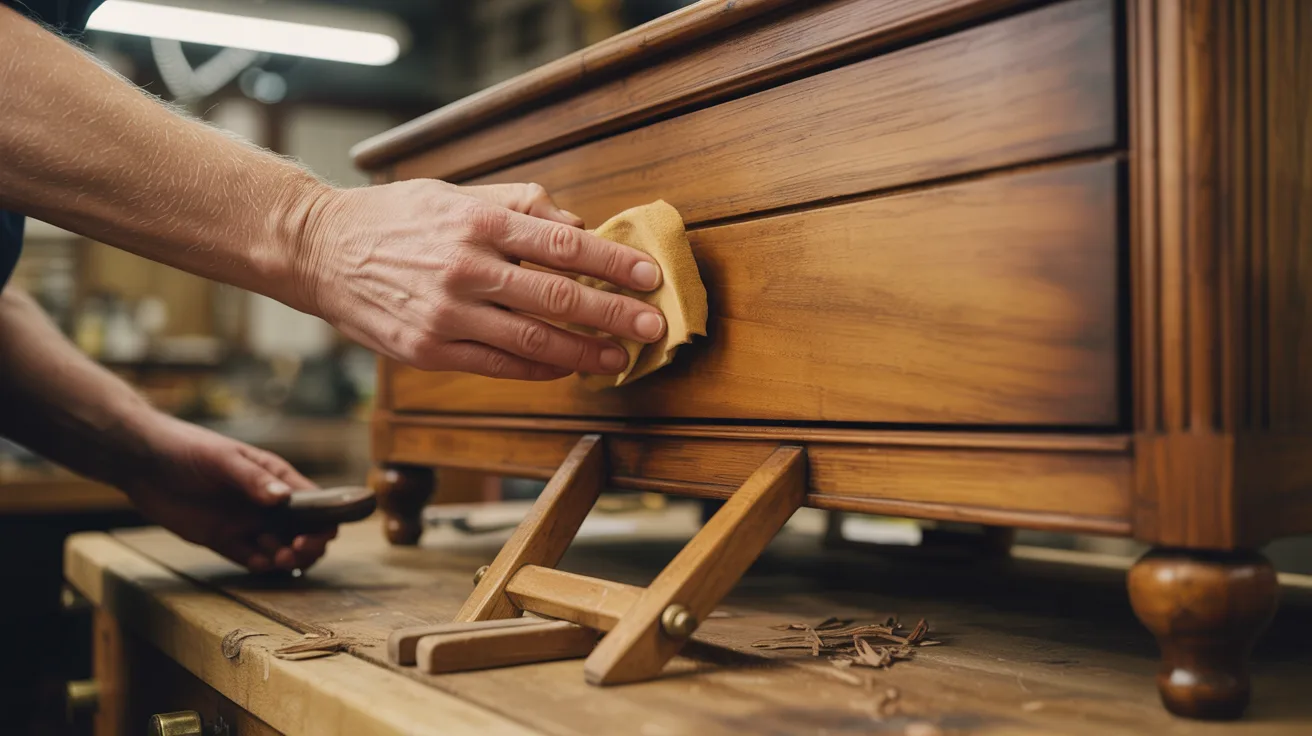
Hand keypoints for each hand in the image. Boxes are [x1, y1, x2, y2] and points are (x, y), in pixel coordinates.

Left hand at [121, 414, 335, 572]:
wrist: (143, 461)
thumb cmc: (187, 448)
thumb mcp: (223, 459)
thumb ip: (254, 479)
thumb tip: (284, 499)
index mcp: (277, 478)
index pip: (316, 503)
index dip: (322, 523)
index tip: (309, 536)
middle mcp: (268, 503)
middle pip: (305, 532)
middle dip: (307, 547)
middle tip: (291, 553)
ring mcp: (246, 522)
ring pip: (281, 549)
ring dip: (285, 559)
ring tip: (274, 559)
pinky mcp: (224, 539)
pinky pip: (251, 559)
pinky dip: (259, 566)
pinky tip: (256, 562)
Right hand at [291, 181, 667, 379]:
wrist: (320, 250)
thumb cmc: (396, 218)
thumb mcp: (456, 193)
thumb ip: (519, 205)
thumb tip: (577, 224)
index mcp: (478, 221)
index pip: (565, 244)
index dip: (614, 264)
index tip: (650, 278)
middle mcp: (467, 268)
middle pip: (559, 297)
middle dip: (615, 315)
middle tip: (653, 327)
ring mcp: (447, 314)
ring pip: (534, 340)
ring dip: (585, 352)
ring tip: (619, 357)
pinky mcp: (429, 350)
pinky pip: (499, 365)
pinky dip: (540, 368)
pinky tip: (566, 367)